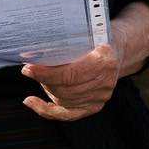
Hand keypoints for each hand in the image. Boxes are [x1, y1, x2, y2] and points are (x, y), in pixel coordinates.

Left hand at [20, 1, 148, 121]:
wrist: (119, 50)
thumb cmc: (98, 39)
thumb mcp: (87, 34)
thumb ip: (67, 44)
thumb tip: (36, 53)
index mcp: (105, 61)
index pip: (70, 75)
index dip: (46, 74)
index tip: (29, 68)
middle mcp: (106, 82)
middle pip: (65, 89)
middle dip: (43, 80)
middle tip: (29, 70)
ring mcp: (101, 97)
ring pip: (63, 100)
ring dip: (46, 89)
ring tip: (38, 77)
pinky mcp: (95, 106)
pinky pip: (66, 114)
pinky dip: (46, 110)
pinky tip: (31, 102)